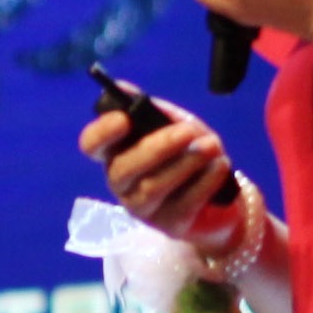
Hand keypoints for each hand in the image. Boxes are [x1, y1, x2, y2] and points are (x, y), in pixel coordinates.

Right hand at [78, 86, 244, 235]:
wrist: (220, 197)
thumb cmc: (187, 154)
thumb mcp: (173, 125)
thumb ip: (152, 110)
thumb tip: (123, 87)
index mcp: (116, 153)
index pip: (92, 145)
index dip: (102, 133)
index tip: (124, 119)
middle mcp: (122, 182)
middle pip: (124, 168)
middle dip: (159, 147)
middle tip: (190, 130)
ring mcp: (143, 208)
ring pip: (153, 187)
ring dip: (186, 162)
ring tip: (213, 145)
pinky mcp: (169, 225)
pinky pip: (183, 203)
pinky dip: (205, 181)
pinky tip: (220, 166)